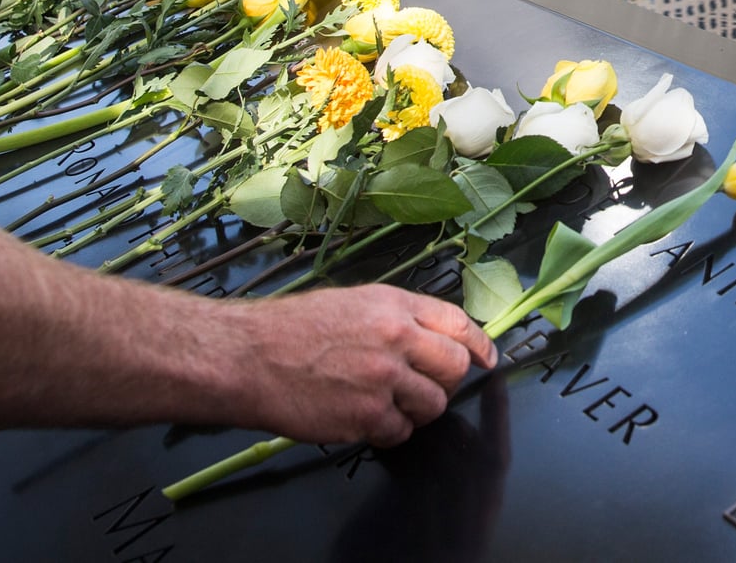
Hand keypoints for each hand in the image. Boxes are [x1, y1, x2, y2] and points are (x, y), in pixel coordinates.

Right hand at [232, 285, 495, 446]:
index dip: (479, 344)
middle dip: (447, 381)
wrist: (249, 358)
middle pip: (454, 368)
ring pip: (433, 405)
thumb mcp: (354, 302)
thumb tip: (437, 336)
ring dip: (418, 409)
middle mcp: (395, 339)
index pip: (458, 324)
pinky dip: (389, 430)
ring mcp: (382, 381)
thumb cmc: (293, 329)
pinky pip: (399, 432)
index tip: (486, 358)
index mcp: (394, 306)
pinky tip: (365, 417)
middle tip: (426, 386)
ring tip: (389, 402)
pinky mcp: (365, 417)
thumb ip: (399, 317)